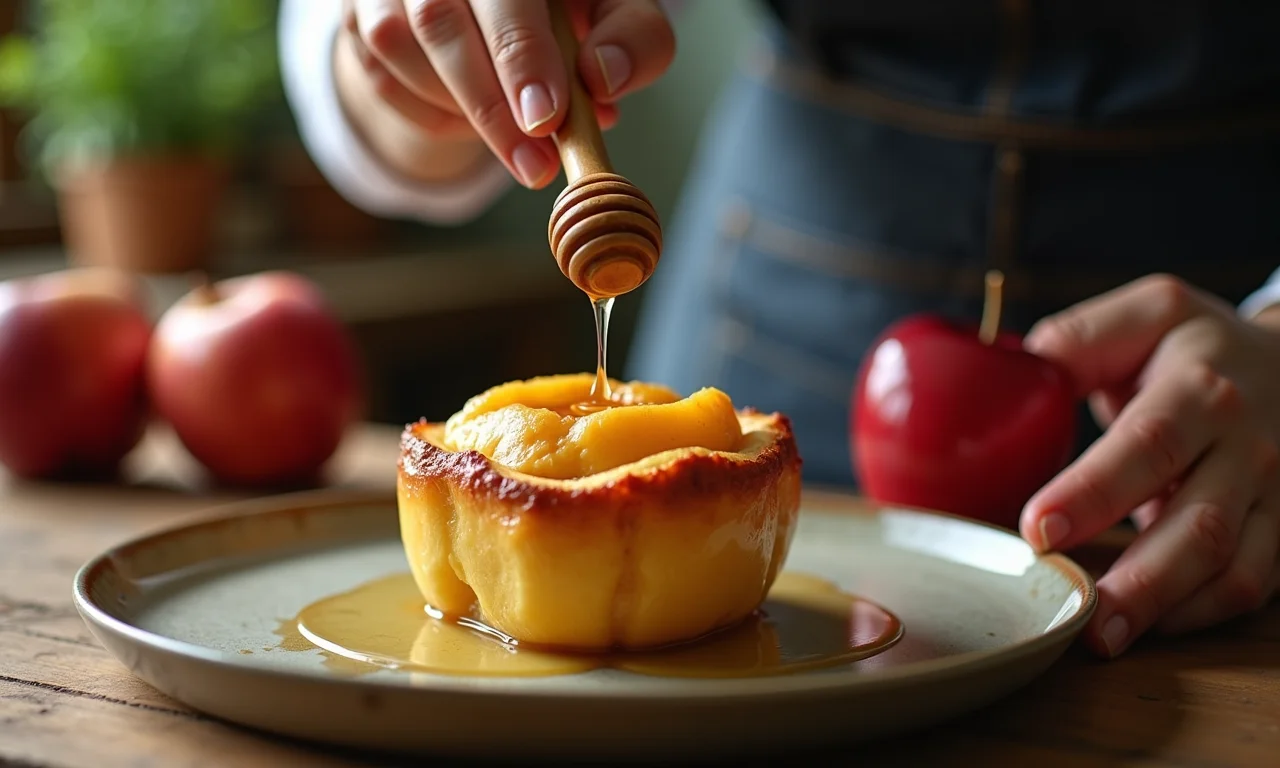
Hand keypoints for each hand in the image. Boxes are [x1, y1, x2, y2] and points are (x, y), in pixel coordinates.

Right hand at [338, 0, 675, 187]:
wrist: (497, 9)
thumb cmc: (564, 11)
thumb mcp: (616, 13)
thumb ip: (634, 38)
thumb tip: (604, 78)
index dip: (520, 52)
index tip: (546, 117)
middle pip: (438, 17)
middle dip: (488, 102)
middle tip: (532, 164)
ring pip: (401, 48)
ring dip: (462, 112)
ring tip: (514, 137)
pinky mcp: (358, 13)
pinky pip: (380, 76)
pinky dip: (432, 113)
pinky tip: (471, 116)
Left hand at [1019, 274, 1279, 657]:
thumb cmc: (1195, 345)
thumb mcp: (1149, 314)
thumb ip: (1081, 339)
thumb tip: (1013, 369)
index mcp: (1201, 390)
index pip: (1148, 445)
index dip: (1094, 491)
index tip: (1038, 529)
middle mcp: (1247, 447)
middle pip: (1198, 524)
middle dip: (1138, 580)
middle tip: (1077, 617)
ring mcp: (1273, 493)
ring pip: (1232, 566)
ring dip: (1167, 609)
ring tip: (1103, 639)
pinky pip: (1254, 583)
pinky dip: (1204, 612)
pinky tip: (1151, 626)